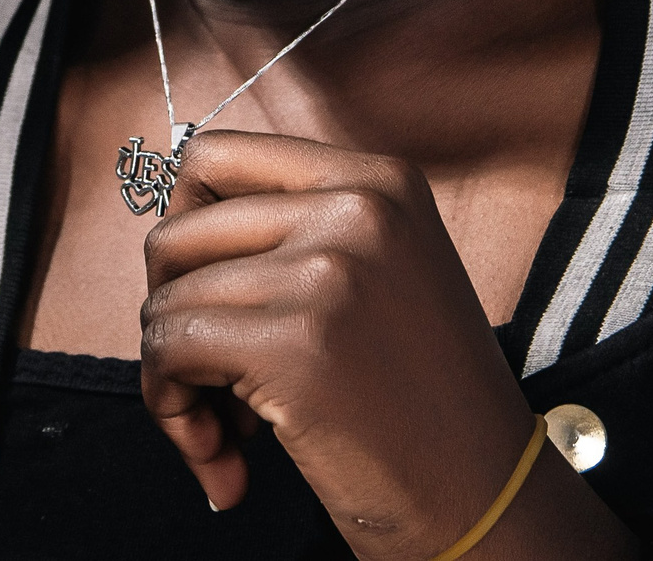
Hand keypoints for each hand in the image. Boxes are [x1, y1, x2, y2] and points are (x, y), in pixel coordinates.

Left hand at [141, 132, 625, 559]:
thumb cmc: (421, 400)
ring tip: (226, 428)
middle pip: (177, 234)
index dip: (182, 227)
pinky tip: (222, 453)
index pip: (215, 155)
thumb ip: (294, 233)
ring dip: (173, 377)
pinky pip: (168, 351)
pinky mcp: (295, 342)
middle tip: (209, 378)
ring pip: (165, 300)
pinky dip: (171, 408)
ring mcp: (328, 270)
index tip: (198, 290)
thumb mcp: (380, 273)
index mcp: (379, 179)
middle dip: (168, 312)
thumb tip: (170, 231)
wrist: (488, 497)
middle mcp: (357, 206)